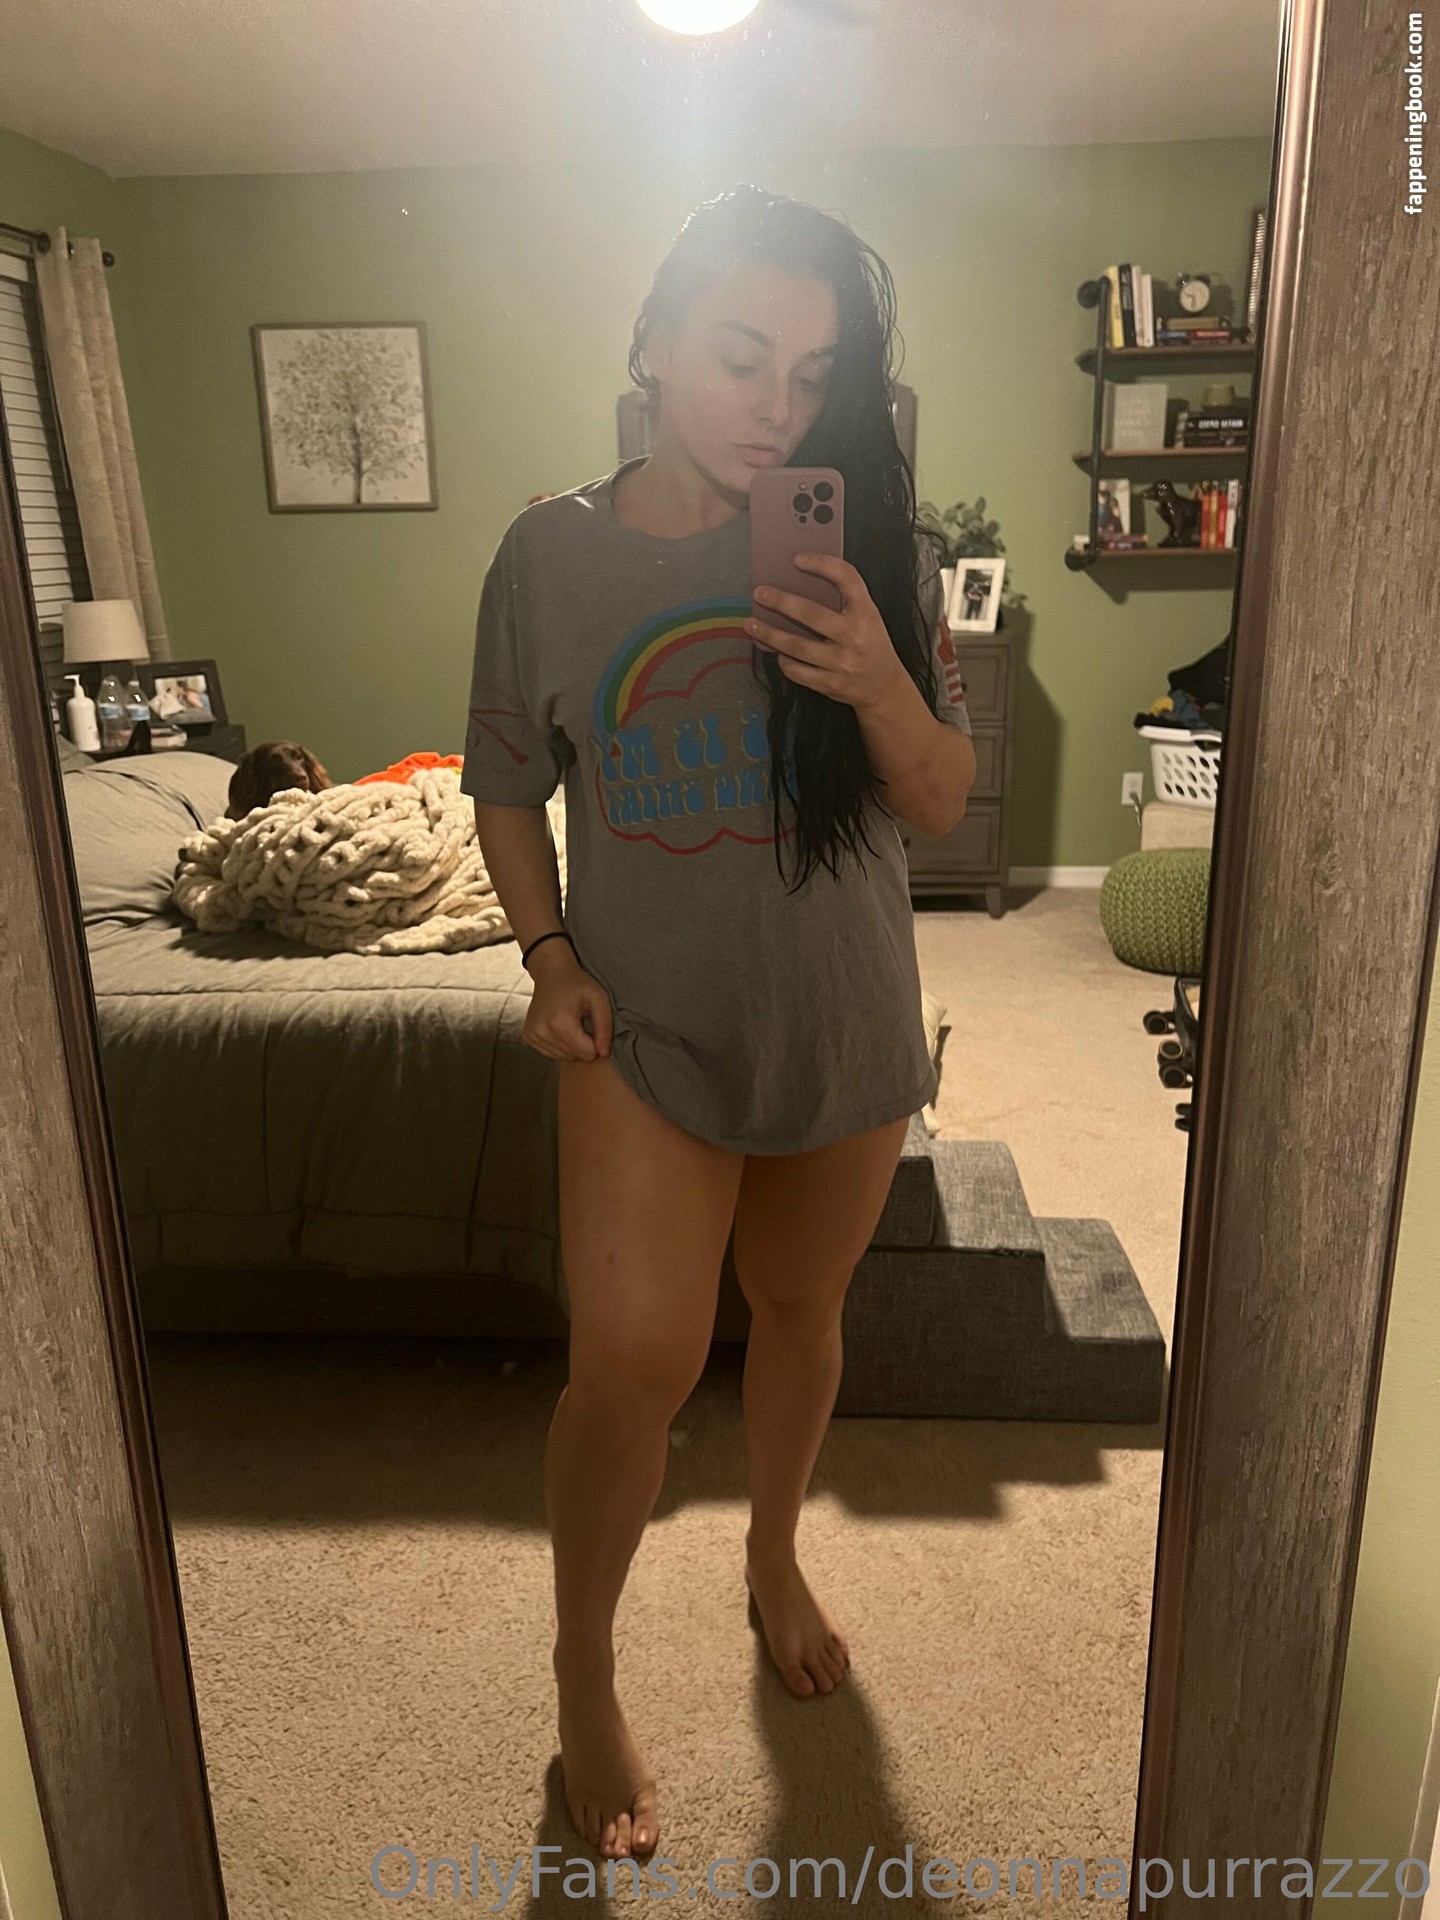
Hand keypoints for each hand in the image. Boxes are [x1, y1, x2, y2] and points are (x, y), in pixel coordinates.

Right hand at [522, 940, 613, 1061]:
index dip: (595, 1042)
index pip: (587, 1054)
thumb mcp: (599, 999)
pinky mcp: (528, 1036)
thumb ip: (605, 1028)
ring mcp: (532, 1035)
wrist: (551, 972)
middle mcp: (542, 1032)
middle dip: (583, 1043)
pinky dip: (559, 1043)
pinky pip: (551, 1053)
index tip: (591, 1024)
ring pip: (563, 1057)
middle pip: (574, 1057)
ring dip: (571, 1044)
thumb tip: (604, 1054)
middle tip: (581, 1021)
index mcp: (559, 1023)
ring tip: (571, 1022)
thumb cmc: (577, 984)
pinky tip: (560, 1025)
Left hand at [746, 554, 909, 713]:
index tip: (797, 559)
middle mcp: (855, 636)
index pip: (847, 579)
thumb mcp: (867, 617)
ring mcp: (842, 663)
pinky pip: (797, 671)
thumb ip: (842, 602)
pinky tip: (776, 652)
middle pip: (811, 614)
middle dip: (780, 602)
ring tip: (751, 624)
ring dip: (769, 634)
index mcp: (866, 613)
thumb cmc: (870, 644)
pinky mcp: (830, 684)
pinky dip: (783, 660)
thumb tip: (797, 586)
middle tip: (759, 593)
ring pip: (797, 646)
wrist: (885, 686)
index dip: (822, 564)